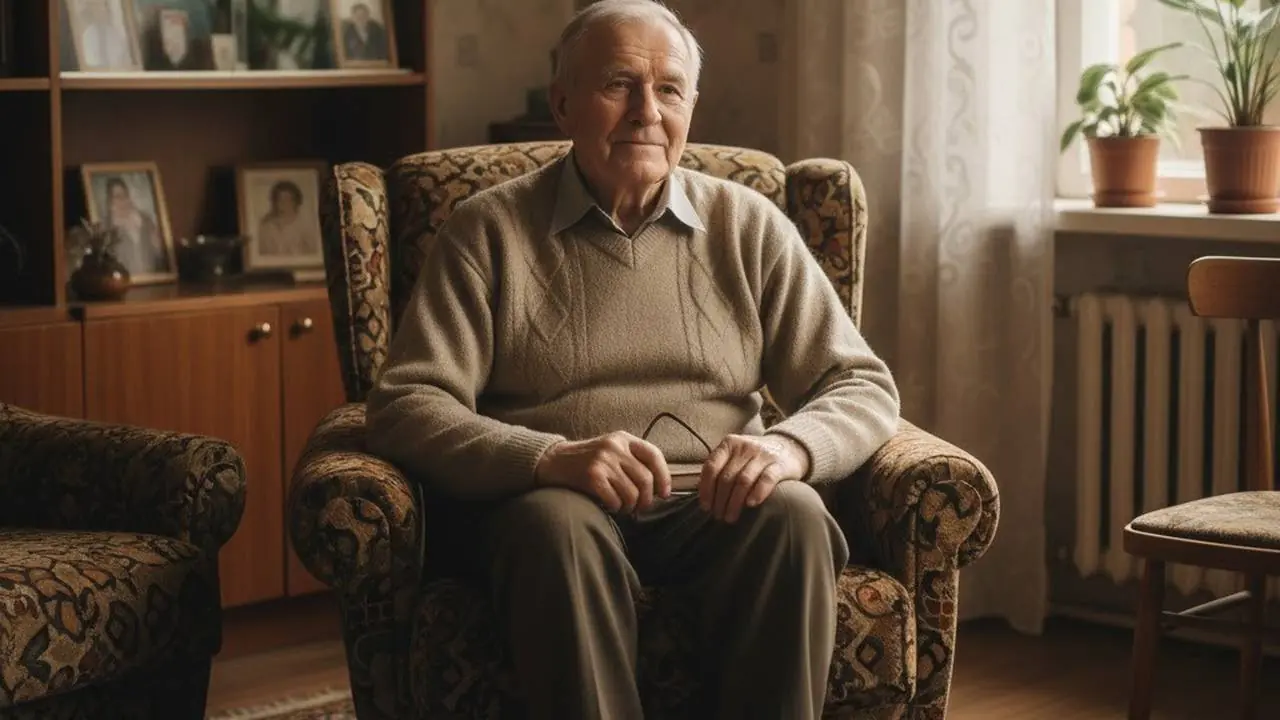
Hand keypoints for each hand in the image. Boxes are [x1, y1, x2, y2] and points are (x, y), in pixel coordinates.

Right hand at [534, 432, 672, 512]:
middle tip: (640, 507)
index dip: (664, 477)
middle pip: (645, 479)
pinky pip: (615, 500)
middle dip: (646, 499)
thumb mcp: (611, 451)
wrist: (553, 461)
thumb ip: (632, 461)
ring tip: (623, 507)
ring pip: (632, 493)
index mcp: (623, 438)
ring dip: (630, 506)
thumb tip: (658, 486)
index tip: (663, 494)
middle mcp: (615, 447)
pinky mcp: (592, 476)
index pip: (654, 456)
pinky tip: (610, 506)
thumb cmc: (587, 461)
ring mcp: (603, 461)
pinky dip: (616, 508)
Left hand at [698, 434, 809, 522]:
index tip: (705, 507)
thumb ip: (720, 469)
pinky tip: (751, 505)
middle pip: (727, 478)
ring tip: (731, 517)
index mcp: (729, 444)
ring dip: (735, 502)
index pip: (711, 467)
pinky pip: (766, 480)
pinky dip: (757, 493)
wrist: (789, 448)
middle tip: (719, 516)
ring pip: (743, 481)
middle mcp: (745, 447)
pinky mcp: (780, 465)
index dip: (706, 489)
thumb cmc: (755, 459)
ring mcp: (763, 455)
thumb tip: (703, 495)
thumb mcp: (736, 456)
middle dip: (720, 501)